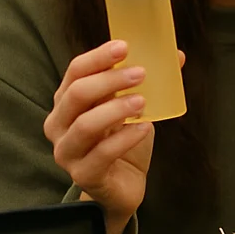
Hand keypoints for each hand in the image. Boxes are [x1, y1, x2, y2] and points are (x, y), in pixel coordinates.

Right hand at [43, 39, 185, 233]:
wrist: (122, 186)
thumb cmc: (122, 142)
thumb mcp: (132, 107)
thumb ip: (146, 82)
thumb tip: (175, 55)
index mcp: (66, 102)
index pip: (75, 72)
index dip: (98, 57)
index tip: (125, 47)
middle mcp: (59, 125)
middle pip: (77, 94)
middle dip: (110, 80)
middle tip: (140, 73)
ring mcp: (67, 152)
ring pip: (86, 125)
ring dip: (117, 109)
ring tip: (143, 101)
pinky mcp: (82, 174)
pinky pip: (102, 154)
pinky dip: (126, 138)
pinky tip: (144, 128)